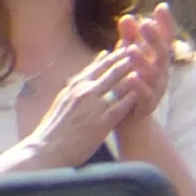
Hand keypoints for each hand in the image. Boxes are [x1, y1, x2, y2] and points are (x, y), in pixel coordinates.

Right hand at [20, 42, 151, 168]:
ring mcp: (93, 106)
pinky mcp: (101, 122)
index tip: (132, 44)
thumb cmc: (54, 127)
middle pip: (113, 70)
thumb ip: (81, 81)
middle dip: (132, 58)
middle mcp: (84, 91)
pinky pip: (123, 104)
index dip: (118, 54)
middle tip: (147, 48)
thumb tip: (98, 59)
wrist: (44, 151)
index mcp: (75, 85)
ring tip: (152, 63)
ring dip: (137, 72)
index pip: (100, 64)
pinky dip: (135, 95)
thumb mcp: (64, 98)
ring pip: (120, 84)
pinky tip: (147, 89)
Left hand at [110, 6, 181, 163]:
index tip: (161, 7)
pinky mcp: (148, 104)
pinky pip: (145, 94)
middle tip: (146, 24)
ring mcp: (157, 88)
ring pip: (153, 73)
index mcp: (158, 59)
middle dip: (154, 38)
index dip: (165, 23)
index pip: (165, 37)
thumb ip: (129, 40)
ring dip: (143, 61)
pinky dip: (139, 86)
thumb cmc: (129, 86)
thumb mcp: (129, 60)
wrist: (130, 120)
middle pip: (162, 52)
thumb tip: (126, 16)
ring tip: (131, 50)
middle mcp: (162, 71)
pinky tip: (131, 78)